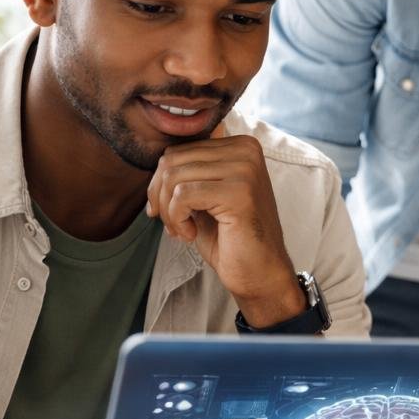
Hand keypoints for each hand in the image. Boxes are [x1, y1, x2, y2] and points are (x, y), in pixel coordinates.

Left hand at [146, 123, 303, 325]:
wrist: (259, 272)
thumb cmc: (231, 238)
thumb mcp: (207, 196)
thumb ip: (192, 172)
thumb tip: (159, 162)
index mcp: (242, 146)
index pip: (179, 150)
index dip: (162, 183)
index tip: (168, 211)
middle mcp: (246, 150)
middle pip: (172, 161)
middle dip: (159, 196)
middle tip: (172, 224)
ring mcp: (245, 170)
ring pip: (174, 177)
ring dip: (168, 211)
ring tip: (182, 230)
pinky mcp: (239, 192)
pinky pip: (182, 195)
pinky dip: (177, 219)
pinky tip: (191, 234)